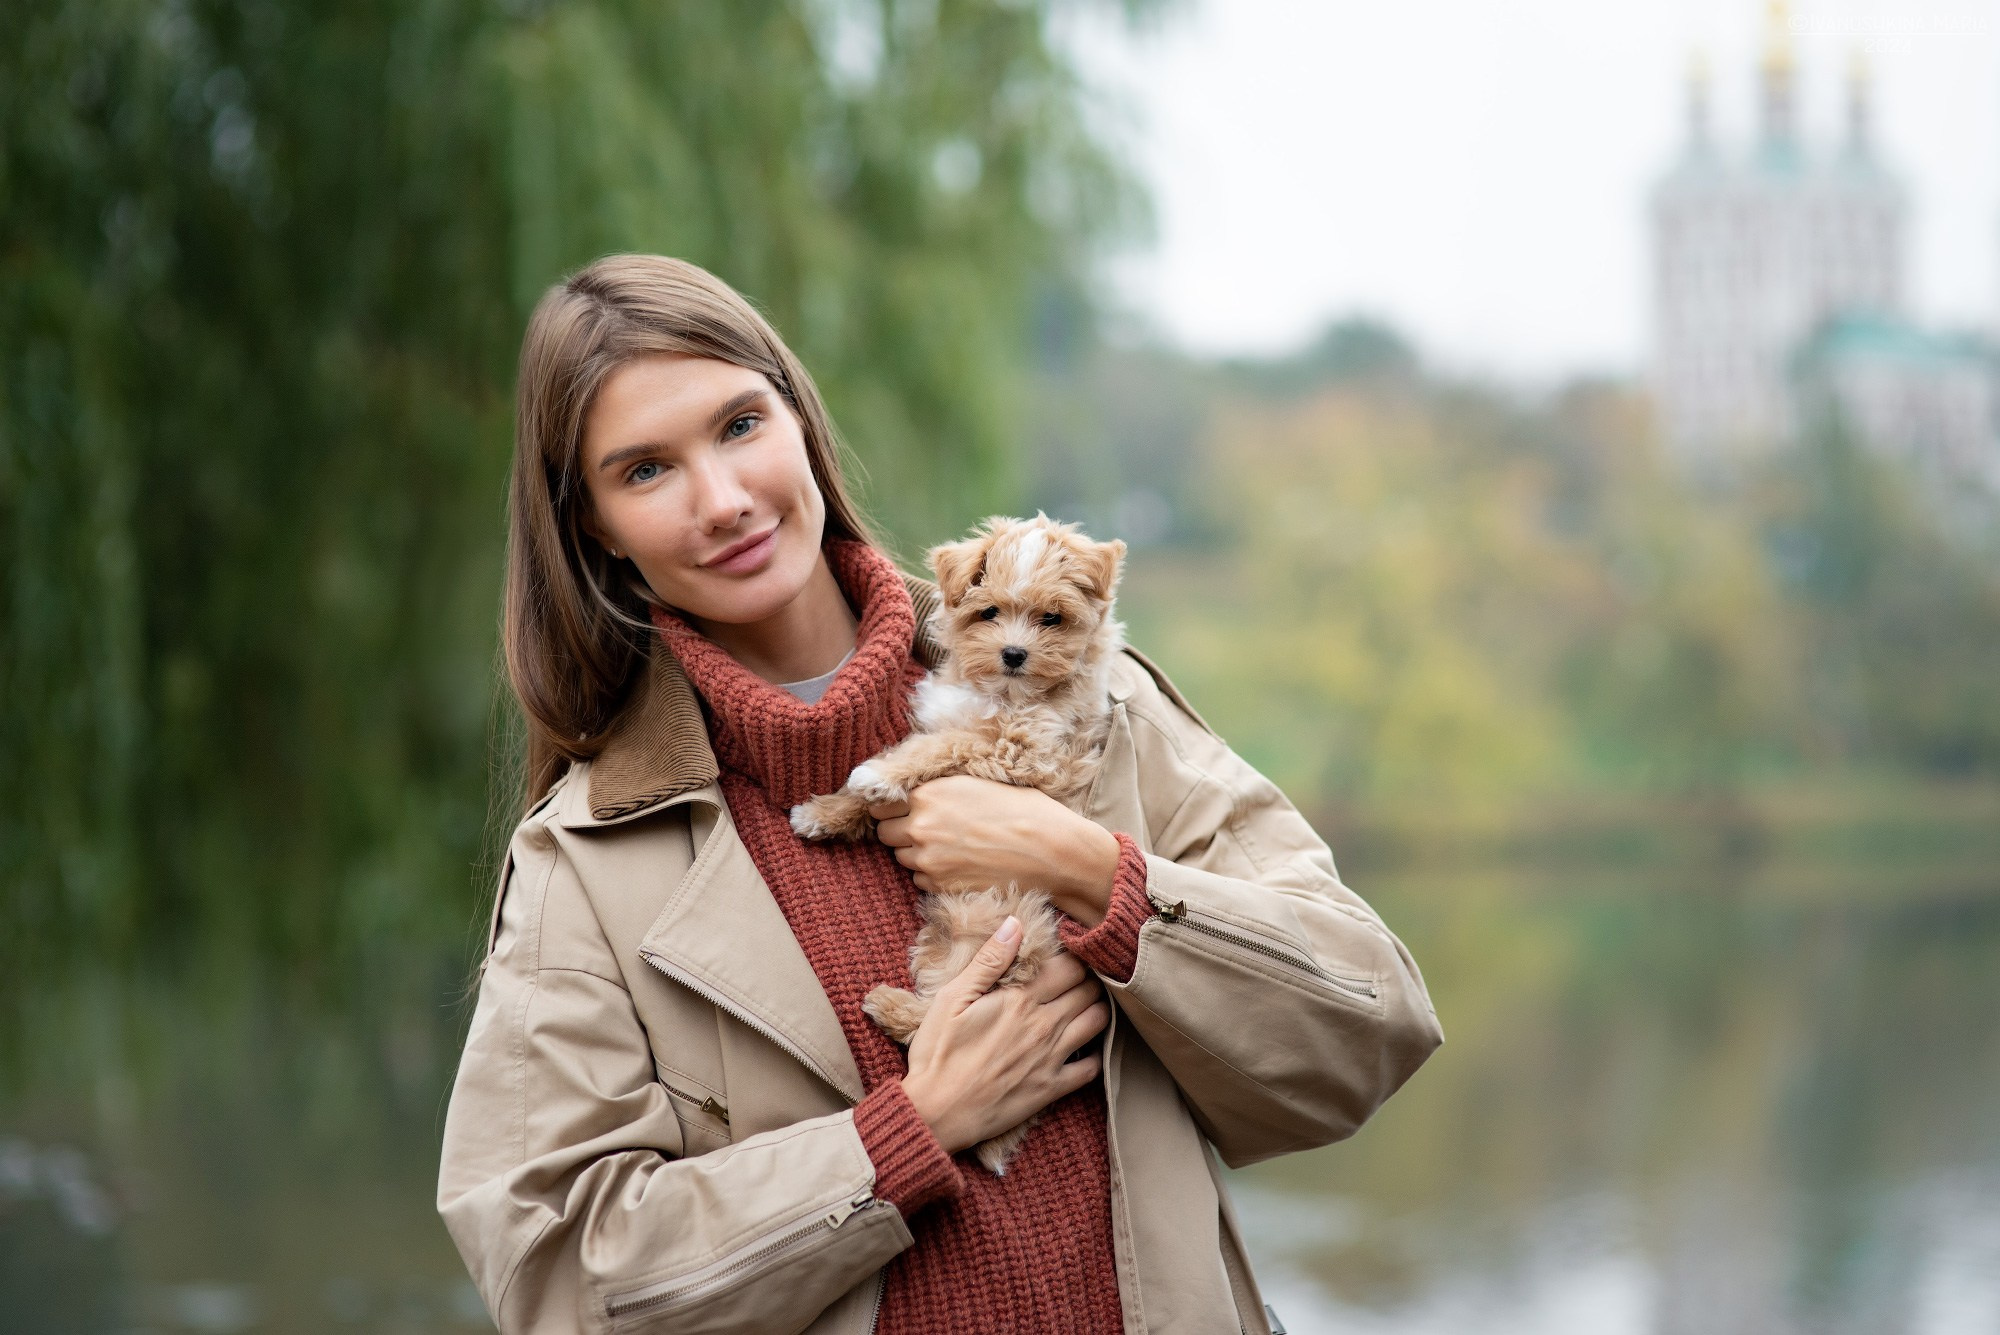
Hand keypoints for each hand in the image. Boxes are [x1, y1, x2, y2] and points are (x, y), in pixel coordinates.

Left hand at [870, 775, 1120, 924]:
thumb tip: (919, 793)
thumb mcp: (979, 784)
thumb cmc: (1026, 811)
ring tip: (949, 849)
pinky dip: (933, 876)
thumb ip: (941, 790)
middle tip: (927, 831)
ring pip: (902, 859)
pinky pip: (920, 881)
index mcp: (929, 794)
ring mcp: (928, 860)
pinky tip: (959, 867)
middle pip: (885, 834)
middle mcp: (921, 826)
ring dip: (917, 855)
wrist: (1052, 852)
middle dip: (900, 833)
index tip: (903, 811)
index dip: (891, 808)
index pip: (881, 805)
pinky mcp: (940, 887)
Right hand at [898, 916, 1110, 1153]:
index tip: (1069, 952)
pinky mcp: (1052, 1089)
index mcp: (1020, 1000)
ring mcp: (1051, 1058)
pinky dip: (1095, 1052)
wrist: (937, 1112)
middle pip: (1088, 990)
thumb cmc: (938, 1053)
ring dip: (1096, 1007)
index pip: (1069, 966)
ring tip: (1084, 1001)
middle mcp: (1044, 1026)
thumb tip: (1015, 925)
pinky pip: (1091, 1067)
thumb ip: (988, 961)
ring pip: (1097, 1022)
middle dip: (1089, 977)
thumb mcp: (951, 999)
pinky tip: (1084, 1045)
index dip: (1075, 954)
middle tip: (1079, 974)